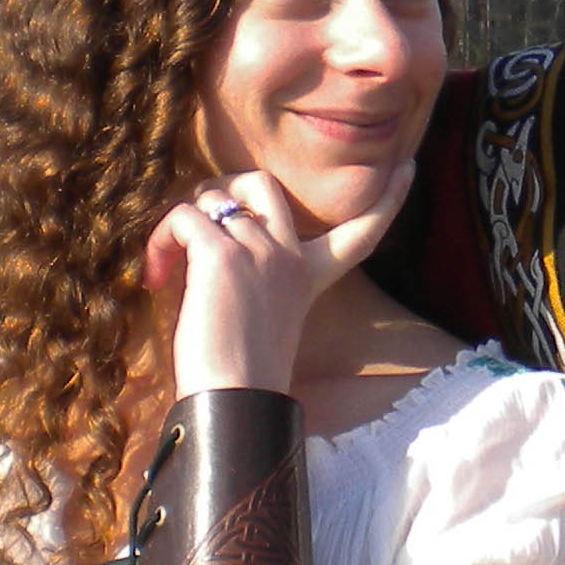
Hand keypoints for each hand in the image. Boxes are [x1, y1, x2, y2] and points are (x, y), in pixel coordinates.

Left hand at [142, 164, 413, 398]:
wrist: (234, 397)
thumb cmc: (240, 372)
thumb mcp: (266, 314)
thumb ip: (257, 274)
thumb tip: (211, 238)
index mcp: (311, 275)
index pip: (363, 231)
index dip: (389, 198)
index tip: (408, 167)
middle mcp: (292, 255)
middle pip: (263, 182)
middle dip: (224, 186)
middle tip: (197, 224)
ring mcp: (260, 250)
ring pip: (210, 198)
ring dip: (179, 225)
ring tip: (166, 267)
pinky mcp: (222, 254)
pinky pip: (183, 218)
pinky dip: (161, 240)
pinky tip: (156, 277)